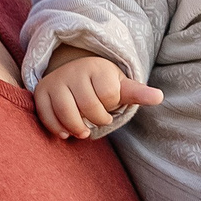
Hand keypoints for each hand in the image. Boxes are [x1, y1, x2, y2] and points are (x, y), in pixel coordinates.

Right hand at [35, 51, 161, 140]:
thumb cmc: (102, 84)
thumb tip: (159, 97)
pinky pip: (45, 114)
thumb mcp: (121, 86)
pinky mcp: (41, 91)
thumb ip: (138, 93)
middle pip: (88, 106)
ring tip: (83, 132)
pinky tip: (66, 133)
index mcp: (97, 67)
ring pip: (66, 111)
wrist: (74, 74)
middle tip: (98, 120)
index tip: (109, 104)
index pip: (108, 95)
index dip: (110, 107)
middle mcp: (74, 70)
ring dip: (77, 128)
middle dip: (96, 119)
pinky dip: (56, 128)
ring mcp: (55, 80)